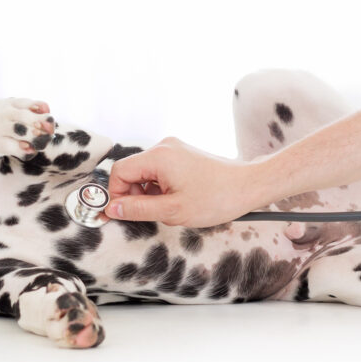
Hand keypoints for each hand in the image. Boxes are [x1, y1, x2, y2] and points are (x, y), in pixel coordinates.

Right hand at [104, 137, 256, 226]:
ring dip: (147, 193)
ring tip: (167, 208)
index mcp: (159, 156)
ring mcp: (174, 149)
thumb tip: (112, 209)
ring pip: (144, 172)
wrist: (248, 186)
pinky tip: (175, 199)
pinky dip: (159, 187)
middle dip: (133, 194)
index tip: (121, 214)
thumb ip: (137, 209)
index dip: (115, 194)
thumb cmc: (216, 198)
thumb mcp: (172, 211)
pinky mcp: (182, 155)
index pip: (119, 172)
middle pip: (131, 171)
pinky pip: (158, 171)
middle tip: (148, 214)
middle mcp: (164, 147)